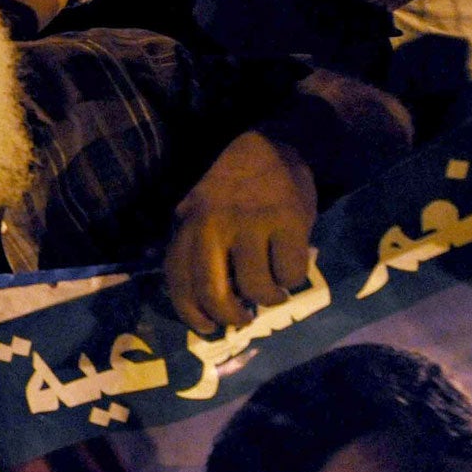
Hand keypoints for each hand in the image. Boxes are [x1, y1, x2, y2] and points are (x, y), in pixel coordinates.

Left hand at [164, 131, 317, 334]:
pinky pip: (290, 273)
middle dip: (229, 318)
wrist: (271, 144)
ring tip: (272, 291)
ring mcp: (251, 223)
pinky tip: (290, 267)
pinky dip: (293, 280)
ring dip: (268, 299)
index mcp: (188, 225)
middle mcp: (213, 225)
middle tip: (243, 320)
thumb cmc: (232, 188)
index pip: (179, 281)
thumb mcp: (198, 211)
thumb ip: (196, 249)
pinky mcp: (288, 222)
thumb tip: (205, 305)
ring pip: (256, 289)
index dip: (191, 314)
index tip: (207, 327)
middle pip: (214, 294)